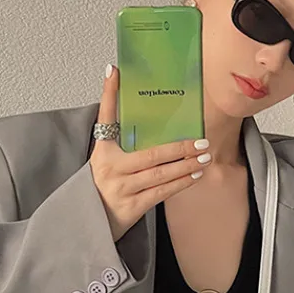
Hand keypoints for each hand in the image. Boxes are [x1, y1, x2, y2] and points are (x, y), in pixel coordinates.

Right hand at [89, 63, 212, 242]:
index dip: (109, 94)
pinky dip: (179, 184)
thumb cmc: (100, 187)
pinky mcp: (131, 208)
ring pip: (160, 175)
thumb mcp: (103, 159)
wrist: (89, 221)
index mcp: (103, 153)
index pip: (105, 117)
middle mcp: (112, 170)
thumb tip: (130, 106)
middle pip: (151, 155)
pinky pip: (160, 194)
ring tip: (205, 157)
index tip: (115, 71)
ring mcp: (122, 190)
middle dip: (179, 148)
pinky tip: (194, 176)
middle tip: (201, 141)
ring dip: (185, 166)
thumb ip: (117, 136)